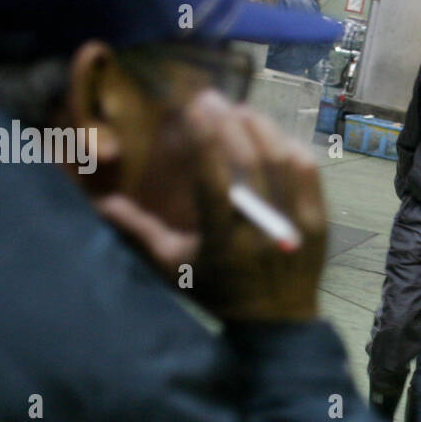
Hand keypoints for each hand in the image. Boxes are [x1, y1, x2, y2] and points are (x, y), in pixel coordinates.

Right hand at [97, 92, 325, 322]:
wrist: (276, 323)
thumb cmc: (216, 291)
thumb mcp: (172, 268)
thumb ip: (139, 232)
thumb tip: (101, 203)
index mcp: (224, 241)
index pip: (215, 179)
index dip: (205, 138)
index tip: (194, 106)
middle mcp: (264, 229)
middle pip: (251, 161)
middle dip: (229, 122)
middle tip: (211, 98)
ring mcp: (297, 224)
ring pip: (282, 159)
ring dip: (259, 127)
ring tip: (238, 111)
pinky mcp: (319, 221)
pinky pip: (308, 171)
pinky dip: (288, 146)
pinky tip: (269, 135)